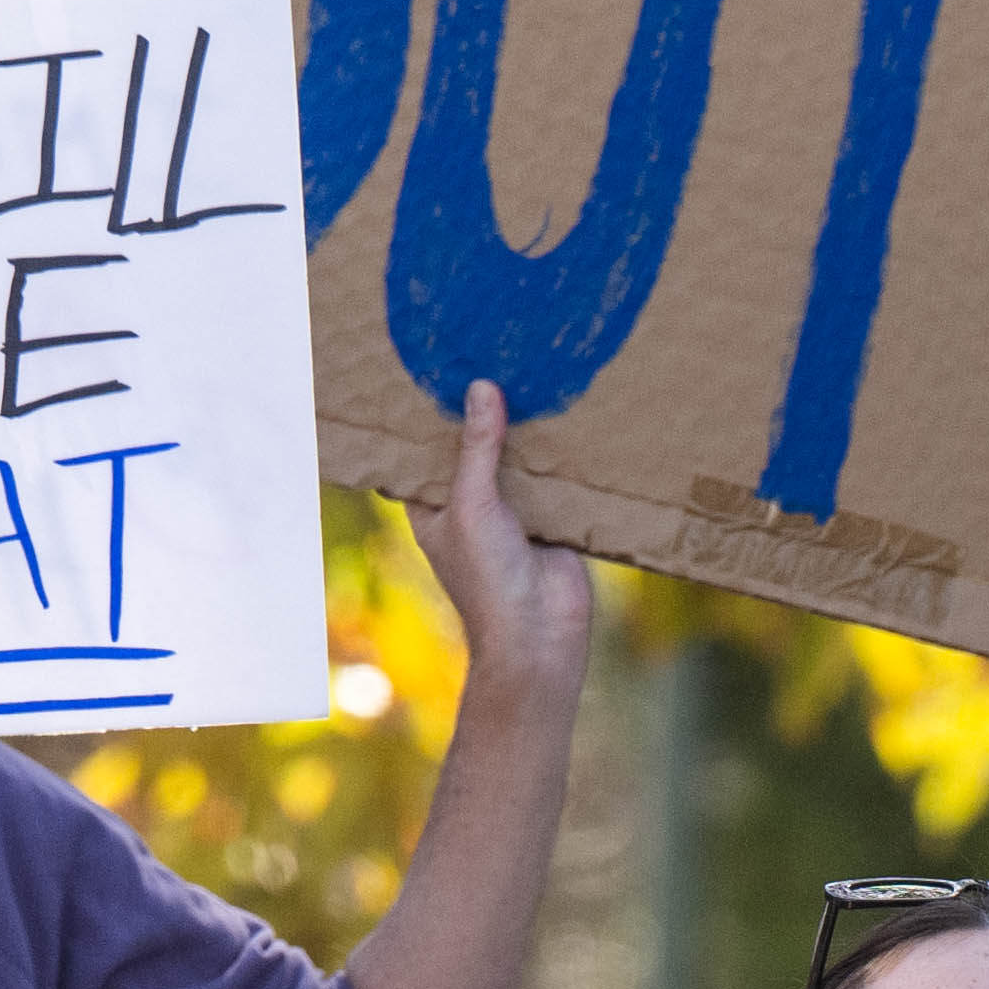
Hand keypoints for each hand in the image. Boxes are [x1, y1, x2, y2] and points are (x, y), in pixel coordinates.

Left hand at [415, 380, 592, 713]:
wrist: (540, 634)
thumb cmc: (486, 579)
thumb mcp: (472, 504)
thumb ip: (477, 448)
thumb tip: (482, 389)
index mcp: (432, 507)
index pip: (421, 454)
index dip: (424, 418)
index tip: (431, 371)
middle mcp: (468, 506)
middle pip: (471, 449)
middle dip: (480, 413)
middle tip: (486, 354)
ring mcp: (510, 511)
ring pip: (514, 459)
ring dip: (523, 428)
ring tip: (528, 369)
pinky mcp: (550, 517)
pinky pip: (552, 476)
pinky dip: (559, 451)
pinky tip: (568, 408)